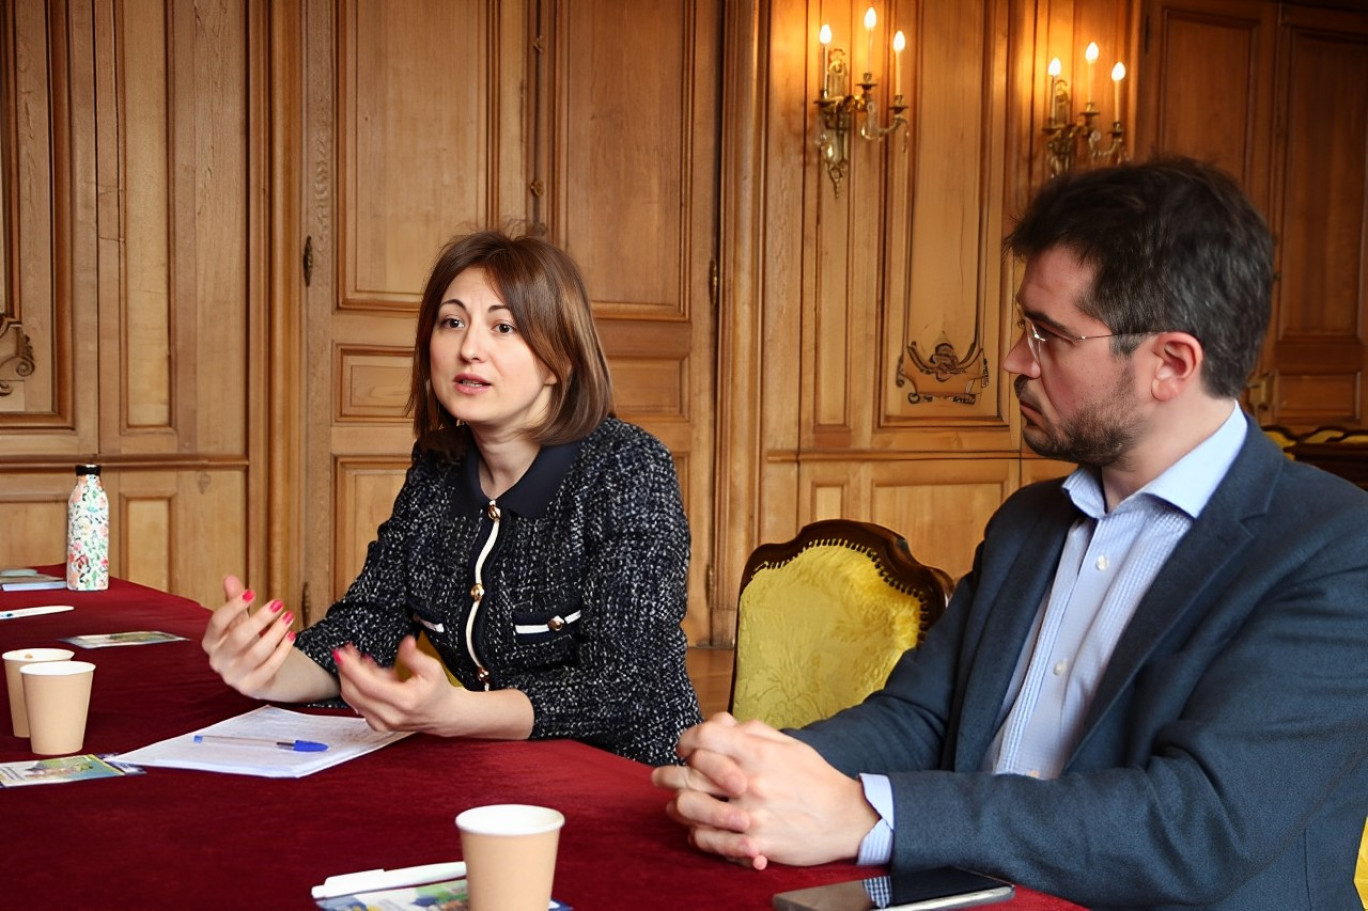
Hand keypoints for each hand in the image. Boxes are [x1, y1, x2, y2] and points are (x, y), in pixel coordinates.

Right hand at [202, 574, 301, 698]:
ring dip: (275, 633)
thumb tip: (229, 578)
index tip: (252, 592)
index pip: (217, 622)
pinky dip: (282, 651)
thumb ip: (235, 602)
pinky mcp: (250, 688)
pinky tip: (292, 635)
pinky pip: (269, 668)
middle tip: (279, 603)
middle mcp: (218, 661)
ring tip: (289, 616)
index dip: (233, 606)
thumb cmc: (247, 643)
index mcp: (210, 642)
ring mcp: (233, 676)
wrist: (258, 674)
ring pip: (256, 653)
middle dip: (260, 619)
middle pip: (238, 638)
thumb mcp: (240, 622)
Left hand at [334, 636, 460, 734]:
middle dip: (346, 669)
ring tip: (366, 661)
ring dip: (352, 677)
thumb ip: (415, 656)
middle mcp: (390, 715)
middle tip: (347, 652)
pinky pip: (358, 703)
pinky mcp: (376, 724)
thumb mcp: (433, 669)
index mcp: (404, 701)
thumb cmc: (437, 693)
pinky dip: (359, 688)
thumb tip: (405, 643)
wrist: (442, 715)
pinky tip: (371, 676)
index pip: (368, 685)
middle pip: (354, 692)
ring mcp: (381, 722)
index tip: (342, 653)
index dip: (351, 668)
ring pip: (353, 698)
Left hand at [651, 713, 876, 868]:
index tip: (685, 746)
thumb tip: (721, 723)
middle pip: (689, 773)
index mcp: (758, 753)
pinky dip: (697, 836)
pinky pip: (709, 841)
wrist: (846, 818)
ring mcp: (751, 815)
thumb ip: (752, 731)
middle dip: (668, 773)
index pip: (705, 736)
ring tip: (676, 805)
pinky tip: (697, 830)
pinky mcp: (755, 844)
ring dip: (677, 806)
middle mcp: (750, 782)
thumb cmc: (815, 778)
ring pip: (691, 809)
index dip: (688, 739)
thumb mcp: (787, 744)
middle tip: (662, 776)